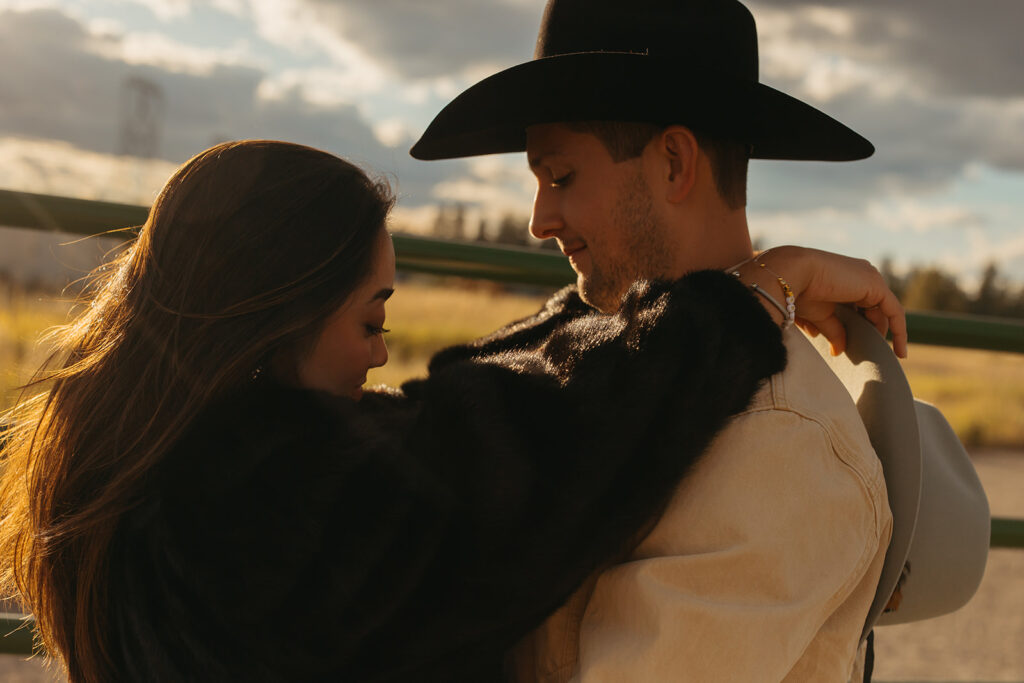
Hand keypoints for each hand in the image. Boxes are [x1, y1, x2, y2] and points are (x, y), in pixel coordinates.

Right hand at [734, 246, 907, 358]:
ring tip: (882, 355)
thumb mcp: (820, 315)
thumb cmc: (800, 291)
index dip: (866, 326)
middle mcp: (862, 275)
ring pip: (885, 311)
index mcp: (848, 279)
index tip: (866, 346)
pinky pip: (894, 312)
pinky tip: (899, 351)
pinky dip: (899, 331)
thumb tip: (838, 351)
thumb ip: (834, 330)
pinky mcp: (875, 286)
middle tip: (869, 354)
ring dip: (883, 333)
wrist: (794, 274)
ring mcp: (870, 278)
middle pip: (875, 309)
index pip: (863, 305)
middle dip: (873, 332)